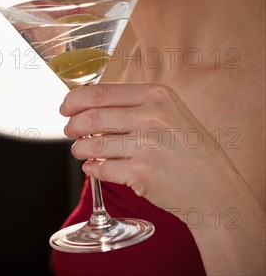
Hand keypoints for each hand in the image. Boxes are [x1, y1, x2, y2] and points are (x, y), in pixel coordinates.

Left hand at [60, 82, 237, 213]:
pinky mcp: (141, 175)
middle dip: (73, 125)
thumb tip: (89, 104)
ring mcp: (146, 146)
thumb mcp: (170, 112)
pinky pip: (102, 169)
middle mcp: (151, 116)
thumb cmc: (189, 148)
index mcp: (157, 95)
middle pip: (92, 116)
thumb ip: (135, 105)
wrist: (215, 187)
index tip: (65, 106)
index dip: (75, 100)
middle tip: (68, 130)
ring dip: (79, 148)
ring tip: (79, 150)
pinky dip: (92, 168)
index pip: (101, 92)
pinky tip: (93, 167)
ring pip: (93, 143)